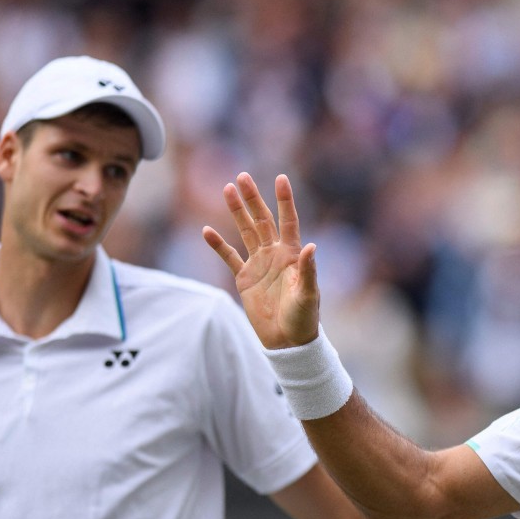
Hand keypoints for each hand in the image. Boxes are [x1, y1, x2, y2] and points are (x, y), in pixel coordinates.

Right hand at [203, 173, 319, 348]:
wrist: (288, 341)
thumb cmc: (304, 319)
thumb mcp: (309, 295)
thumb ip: (308, 271)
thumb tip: (312, 246)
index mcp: (292, 255)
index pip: (288, 221)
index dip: (285, 200)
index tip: (281, 178)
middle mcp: (275, 254)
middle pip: (262, 220)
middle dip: (253, 199)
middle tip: (242, 176)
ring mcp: (259, 265)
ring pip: (246, 232)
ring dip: (237, 212)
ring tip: (227, 189)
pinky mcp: (245, 279)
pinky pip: (229, 257)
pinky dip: (219, 245)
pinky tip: (207, 231)